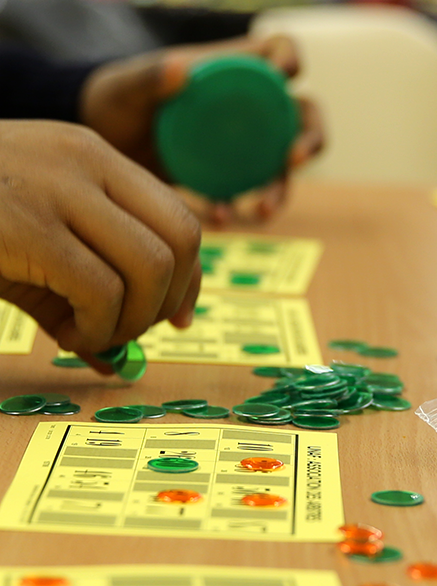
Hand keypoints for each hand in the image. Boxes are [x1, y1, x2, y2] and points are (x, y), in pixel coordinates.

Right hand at [0, 121, 201, 368]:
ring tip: (92, 336)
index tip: (177, 316)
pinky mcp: (27, 226)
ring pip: (151, 264)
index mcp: (92, 155)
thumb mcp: (27, 242)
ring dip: (134, 318)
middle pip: (181, 238)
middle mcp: (84, 161)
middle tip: (130, 332)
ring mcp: (57, 187)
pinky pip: (101, 289)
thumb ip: (78, 287)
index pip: (179, 216)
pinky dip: (100, 327)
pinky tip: (69, 338)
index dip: (190, 275)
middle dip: (169, 299)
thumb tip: (118, 360)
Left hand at [79, 35, 324, 223]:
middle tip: (293, 157)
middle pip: (305, 114)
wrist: (106, 148)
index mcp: (237, 70)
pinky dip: (241, 210)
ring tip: (263, 208)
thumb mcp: (126, 87)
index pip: (280, 51)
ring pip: (285, 164)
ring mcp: (250, 146)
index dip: (289, 60)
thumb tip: (181, 69)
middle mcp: (254, 107)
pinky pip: (251, 196)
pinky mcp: (235, 179)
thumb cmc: (118, 103)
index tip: (282, 75)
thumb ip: (149, 77)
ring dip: (282, 187)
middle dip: (310, 137)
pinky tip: (218, 217)